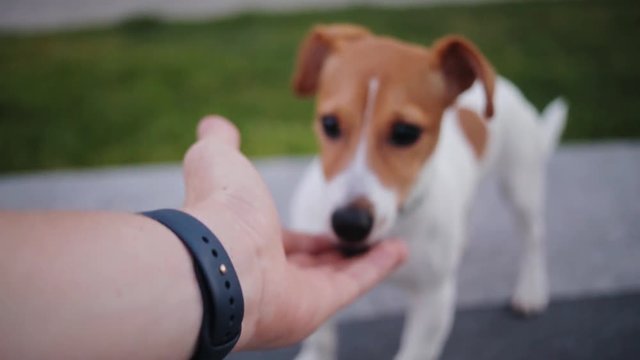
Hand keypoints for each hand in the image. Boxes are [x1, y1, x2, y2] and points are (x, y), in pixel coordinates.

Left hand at [181, 116, 407, 349]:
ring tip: (395, 241)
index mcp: (247, 241)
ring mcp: (293, 294)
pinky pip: (354, 285)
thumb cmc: (220, 206)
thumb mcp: (219, 159)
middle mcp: (268, 272)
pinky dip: (379, 267)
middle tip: (365, 231)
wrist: (222, 254)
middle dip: (340, 249)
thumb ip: (219, 143)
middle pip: (313, 263)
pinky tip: (400, 250)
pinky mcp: (317, 307)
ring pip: (339, 275)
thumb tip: (214, 123)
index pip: (284, 241)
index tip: (333, 215)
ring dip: (367, 258)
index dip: (309, 232)